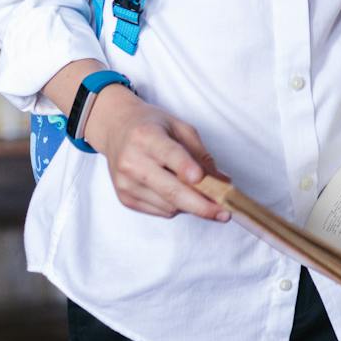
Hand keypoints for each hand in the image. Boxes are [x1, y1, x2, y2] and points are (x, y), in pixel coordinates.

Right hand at [85, 88, 231, 221]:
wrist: (116, 129)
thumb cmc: (152, 127)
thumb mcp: (180, 127)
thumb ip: (201, 153)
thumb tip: (222, 182)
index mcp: (146, 137)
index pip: (169, 154)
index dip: (185, 167)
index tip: (201, 178)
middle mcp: (132, 161)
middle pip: (171, 191)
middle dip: (201, 205)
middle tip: (224, 213)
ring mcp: (126, 183)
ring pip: (169, 206)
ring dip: (191, 204)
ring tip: (200, 192)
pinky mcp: (125, 198)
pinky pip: (161, 211)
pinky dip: (176, 206)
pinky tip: (176, 191)